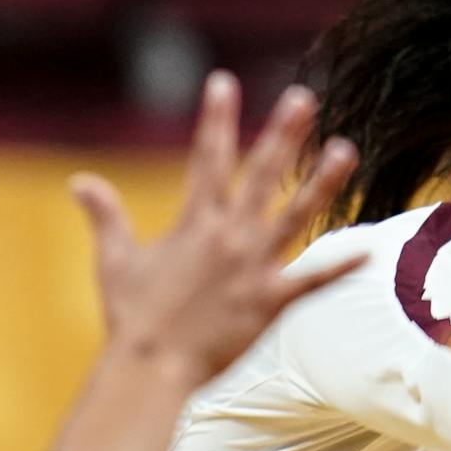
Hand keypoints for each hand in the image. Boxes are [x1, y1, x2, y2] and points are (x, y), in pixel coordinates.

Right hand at [70, 73, 360, 387]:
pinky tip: (370, 249)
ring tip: (346, 149)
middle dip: (283, 133)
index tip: (224, 82)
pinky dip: (341, 267)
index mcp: (193, 222)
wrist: (150, 368)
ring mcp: (253, 267)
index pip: (206, 157)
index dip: (216, 117)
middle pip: (261, 173)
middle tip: (304, 97)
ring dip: (322, 182)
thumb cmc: (131, 317)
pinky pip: (313, 281)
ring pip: (296, 215)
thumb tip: (79, 181)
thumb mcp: (114, 261)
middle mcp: (228, 235)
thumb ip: (105, 217)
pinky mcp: (271, 302)